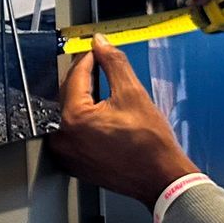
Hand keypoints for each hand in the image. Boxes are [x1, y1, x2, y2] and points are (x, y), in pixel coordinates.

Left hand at [46, 37, 200, 207]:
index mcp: (73, 119)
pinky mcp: (71, 162)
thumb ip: (113, 63)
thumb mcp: (132, 93)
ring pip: (68, 112)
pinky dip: (83, 118)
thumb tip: (101, 44)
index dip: (88, 58)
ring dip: (82, 97)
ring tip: (105, 91)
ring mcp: (65, 153)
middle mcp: (62, 138)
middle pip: (67, 93)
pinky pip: (71, 131)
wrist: (161, 178)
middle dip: (84, 77)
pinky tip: (102, 115)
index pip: (75, 76)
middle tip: (102, 66)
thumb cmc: (150, 144)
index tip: (97, 50)